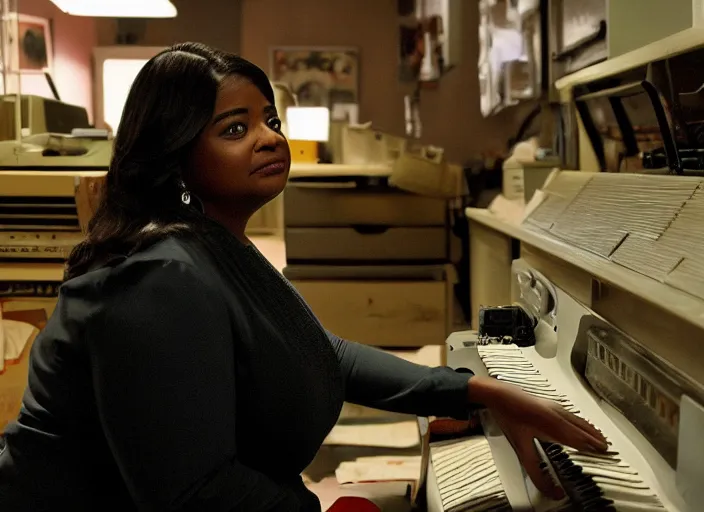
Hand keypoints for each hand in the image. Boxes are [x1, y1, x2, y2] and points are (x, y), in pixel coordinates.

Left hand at [468, 376, 607, 498]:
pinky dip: (582, 423)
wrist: (499, 393)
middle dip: (595, 440)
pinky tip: (582, 424)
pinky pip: (572, 415)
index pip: (579, 440)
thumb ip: (536, 472)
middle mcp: (559, 414)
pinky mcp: (551, 404)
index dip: (592, 448)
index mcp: (555, 424)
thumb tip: (552, 491)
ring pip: (579, 421)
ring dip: (590, 431)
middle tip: (608, 450)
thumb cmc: (509, 417)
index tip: (606, 455)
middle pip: (582, 430)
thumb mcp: (521, 449)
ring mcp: (555, 407)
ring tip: (601, 439)